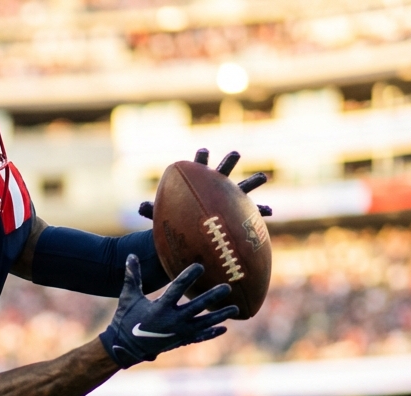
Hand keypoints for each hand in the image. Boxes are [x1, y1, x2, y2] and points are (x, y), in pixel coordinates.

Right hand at [98, 255, 237, 368]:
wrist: (125, 348)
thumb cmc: (125, 319)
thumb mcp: (128, 297)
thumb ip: (132, 277)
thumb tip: (131, 255)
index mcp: (159, 308)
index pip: (177, 289)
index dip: (189, 277)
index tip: (200, 266)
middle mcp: (172, 321)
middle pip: (197, 307)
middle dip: (212, 297)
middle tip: (227, 287)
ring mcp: (178, 333)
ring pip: (203, 323)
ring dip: (220, 316)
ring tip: (235, 308)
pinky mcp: (180, 341)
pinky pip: (199, 337)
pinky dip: (211, 333)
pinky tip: (224, 328)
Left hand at [137, 148, 271, 218]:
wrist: (191, 230)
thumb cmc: (176, 218)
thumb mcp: (163, 214)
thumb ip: (152, 210)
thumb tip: (140, 206)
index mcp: (197, 183)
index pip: (198, 168)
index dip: (199, 159)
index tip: (202, 151)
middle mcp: (215, 187)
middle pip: (223, 171)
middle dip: (229, 162)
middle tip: (235, 153)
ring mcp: (229, 198)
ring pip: (243, 188)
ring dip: (253, 181)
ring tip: (263, 177)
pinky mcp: (238, 212)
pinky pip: (252, 211)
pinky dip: (261, 211)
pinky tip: (269, 212)